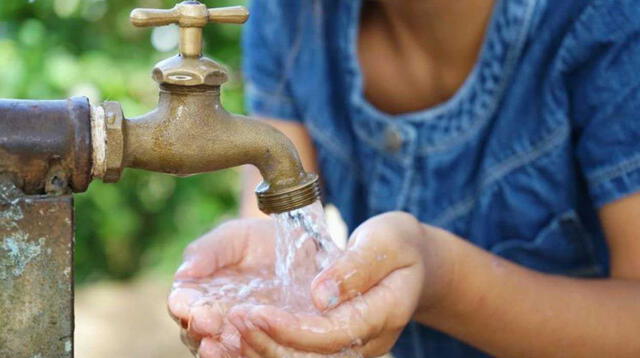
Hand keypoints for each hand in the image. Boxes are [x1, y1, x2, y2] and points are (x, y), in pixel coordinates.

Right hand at [168, 218, 279, 356]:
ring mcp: (235, 333)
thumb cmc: (257, 240)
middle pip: (195, 331)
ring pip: (220, 348)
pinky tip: (249, 351)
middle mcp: (211, 317)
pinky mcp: (261, 342)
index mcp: (196, 291)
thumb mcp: (234, 237)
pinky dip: (245, 354)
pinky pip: (249, 354)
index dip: (185, 307)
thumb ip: (208, 251)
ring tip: (223, 343)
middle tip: (211, 325)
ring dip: (221, 348)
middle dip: (200, 329)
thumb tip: (184, 272)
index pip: (182, 303)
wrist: (298, 250)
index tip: (195, 308)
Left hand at [227, 212, 454, 356]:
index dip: (290, 329)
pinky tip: (235, 338)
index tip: (254, 312)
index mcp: (383, 314)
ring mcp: (350, 346)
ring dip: (260, 351)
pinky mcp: (333, 343)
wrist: (413, 262)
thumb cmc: (398, 244)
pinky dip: (265, 348)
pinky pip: (297, 354)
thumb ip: (355, 267)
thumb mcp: (385, 241)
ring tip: (223, 334)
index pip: (331, 334)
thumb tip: (320, 295)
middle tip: (230, 321)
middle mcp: (366, 340)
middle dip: (266, 344)